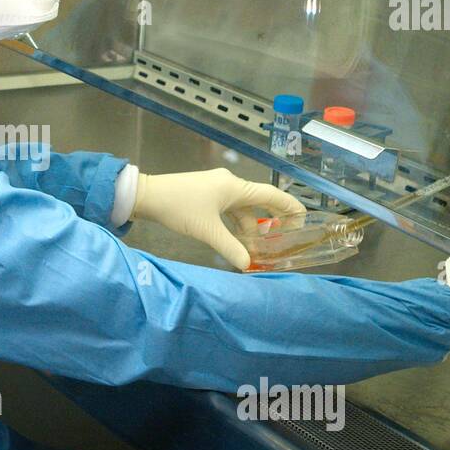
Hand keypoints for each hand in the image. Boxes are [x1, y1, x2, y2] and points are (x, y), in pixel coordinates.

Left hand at [131, 168, 305, 269]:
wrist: (147, 195)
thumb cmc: (179, 208)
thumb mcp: (207, 231)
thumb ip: (230, 248)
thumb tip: (247, 265)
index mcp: (235, 187)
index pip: (272, 195)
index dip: (290, 208)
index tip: (301, 222)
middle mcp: (230, 184)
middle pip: (258, 203)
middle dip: (269, 224)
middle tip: (278, 244)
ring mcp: (217, 188)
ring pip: (242, 209)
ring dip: (249, 228)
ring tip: (255, 249)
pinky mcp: (206, 194)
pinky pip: (229, 209)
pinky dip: (235, 224)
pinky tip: (235, 240)